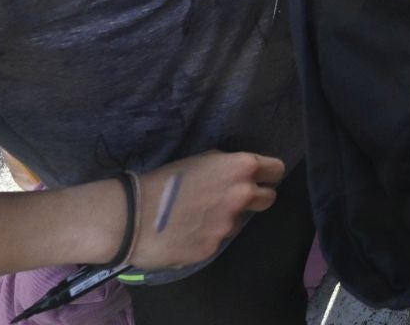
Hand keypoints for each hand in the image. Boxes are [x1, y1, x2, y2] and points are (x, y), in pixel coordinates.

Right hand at [125, 152, 283, 270]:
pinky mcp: (214, 248)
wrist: (133, 215)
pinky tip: (185, 232)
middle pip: (268, 198)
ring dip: (224, 218)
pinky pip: (216, 239)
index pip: (276, 170)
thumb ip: (226, 168)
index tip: (261, 178)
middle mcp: (242, 196)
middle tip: (232, 199)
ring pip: (237, 220)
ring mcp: (229, 225)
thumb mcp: (201, 161)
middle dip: (256, 198)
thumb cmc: (164, 180)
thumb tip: (236, 175)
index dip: (268, 174)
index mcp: (241, 168)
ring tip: (195, 216)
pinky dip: (206, 237)